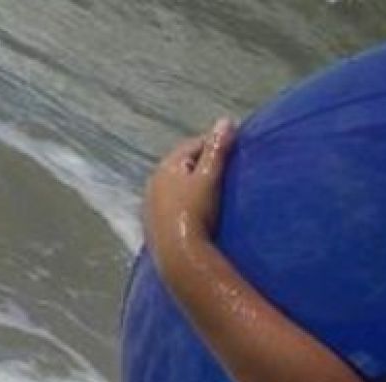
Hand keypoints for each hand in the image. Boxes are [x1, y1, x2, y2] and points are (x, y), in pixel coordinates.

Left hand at [144, 117, 235, 268]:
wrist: (179, 256)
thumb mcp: (210, 178)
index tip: (234, 147)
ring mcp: (151, 207)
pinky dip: (185, 205)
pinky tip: (198, 215)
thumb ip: (217, 150)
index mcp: (166, 168)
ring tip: (214, 193)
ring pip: (175, 188)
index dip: (214, 144)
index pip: (193, 146)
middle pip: (182, 167)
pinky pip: (172, 208)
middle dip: (201, 164)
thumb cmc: (195, 212)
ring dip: (192, 186)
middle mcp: (153, 184)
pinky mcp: (154, 228)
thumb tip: (226, 121)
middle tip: (227, 169)